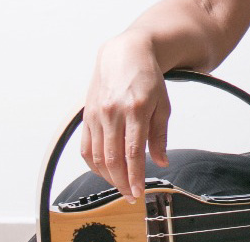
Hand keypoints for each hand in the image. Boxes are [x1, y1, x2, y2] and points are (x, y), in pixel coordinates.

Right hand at [80, 35, 171, 202]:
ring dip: (108, 177)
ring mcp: (97, 114)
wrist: (125, 54)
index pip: (133, 152)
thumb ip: (160, 135)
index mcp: (136, 109)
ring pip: (97, 156)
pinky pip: (86, 147)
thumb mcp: (163, 104)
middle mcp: (113, 112)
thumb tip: (160, 161)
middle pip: (113, 158)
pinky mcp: (87, 116)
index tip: (139, 192)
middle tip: (131, 195)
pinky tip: (104, 172)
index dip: (135, 176)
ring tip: (120, 186)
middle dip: (122, 182)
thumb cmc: (147, 78)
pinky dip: (94, 164)